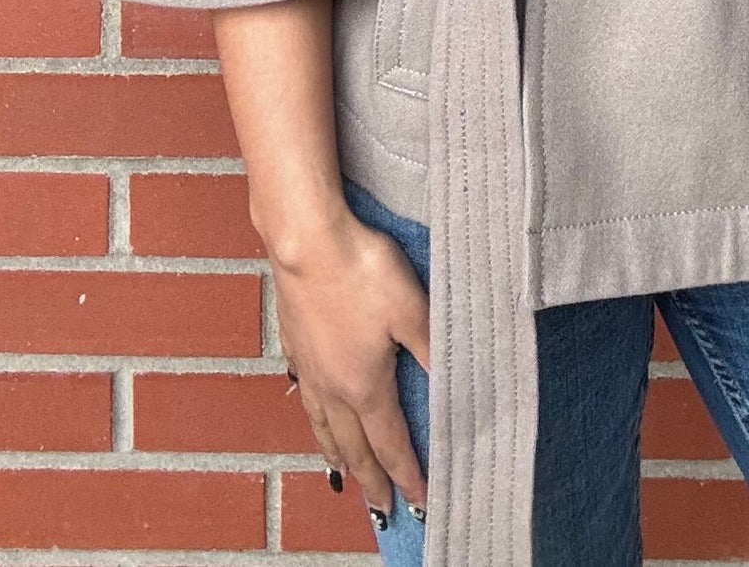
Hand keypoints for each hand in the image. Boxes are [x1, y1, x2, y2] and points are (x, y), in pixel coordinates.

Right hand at [271, 205, 431, 527]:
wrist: (305, 237)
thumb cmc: (362, 269)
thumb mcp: (413, 308)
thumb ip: (434, 350)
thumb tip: (454, 387)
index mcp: (364, 385)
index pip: (390, 444)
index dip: (407, 475)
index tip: (418, 503)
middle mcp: (332, 386)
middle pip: (353, 447)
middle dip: (370, 481)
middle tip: (380, 510)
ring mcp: (309, 365)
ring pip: (322, 425)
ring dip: (336, 455)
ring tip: (341, 475)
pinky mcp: (294, 341)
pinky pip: (304, 394)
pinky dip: (312, 416)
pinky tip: (312, 408)